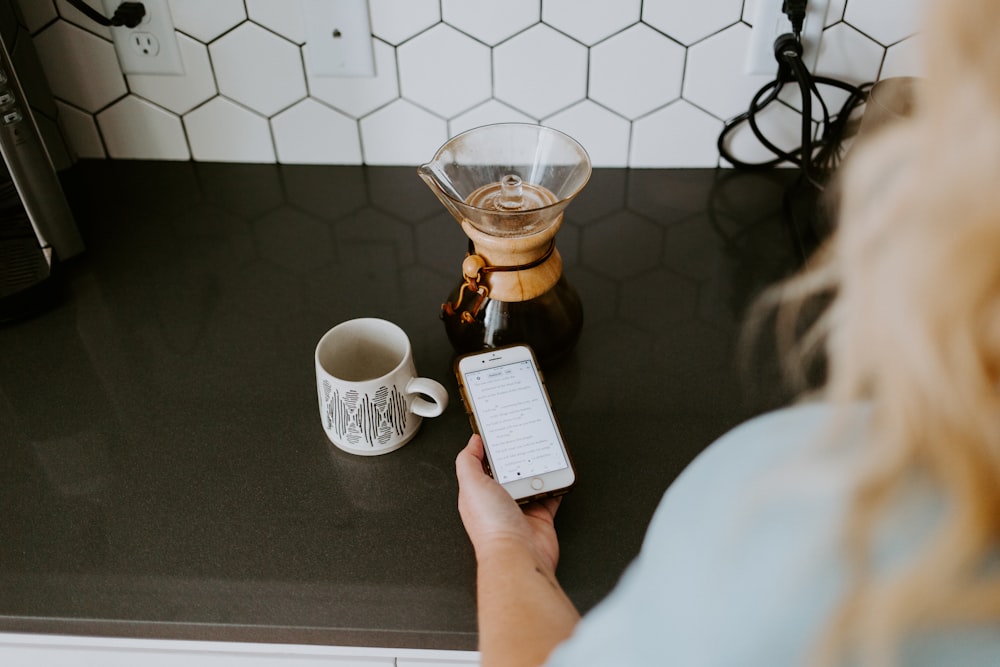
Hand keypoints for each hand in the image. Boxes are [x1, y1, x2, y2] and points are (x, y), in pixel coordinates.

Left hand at [455, 434, 562, 572]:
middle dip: (517, 456)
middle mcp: (499, 501)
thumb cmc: (492, 527)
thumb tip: (473, 442)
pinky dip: (555, 483)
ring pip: (531, 480)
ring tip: (542, 451)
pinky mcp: (541, 515)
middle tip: (525, 438)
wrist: (518, 554)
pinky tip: (556, 472)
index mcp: (478, 492)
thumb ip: (468, 460)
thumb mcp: (471, 484)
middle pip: (509, 470)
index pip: (483, 464)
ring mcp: (521, 508)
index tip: (500, 432)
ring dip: (537, 467)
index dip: (490, 448)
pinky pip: (550, 494)